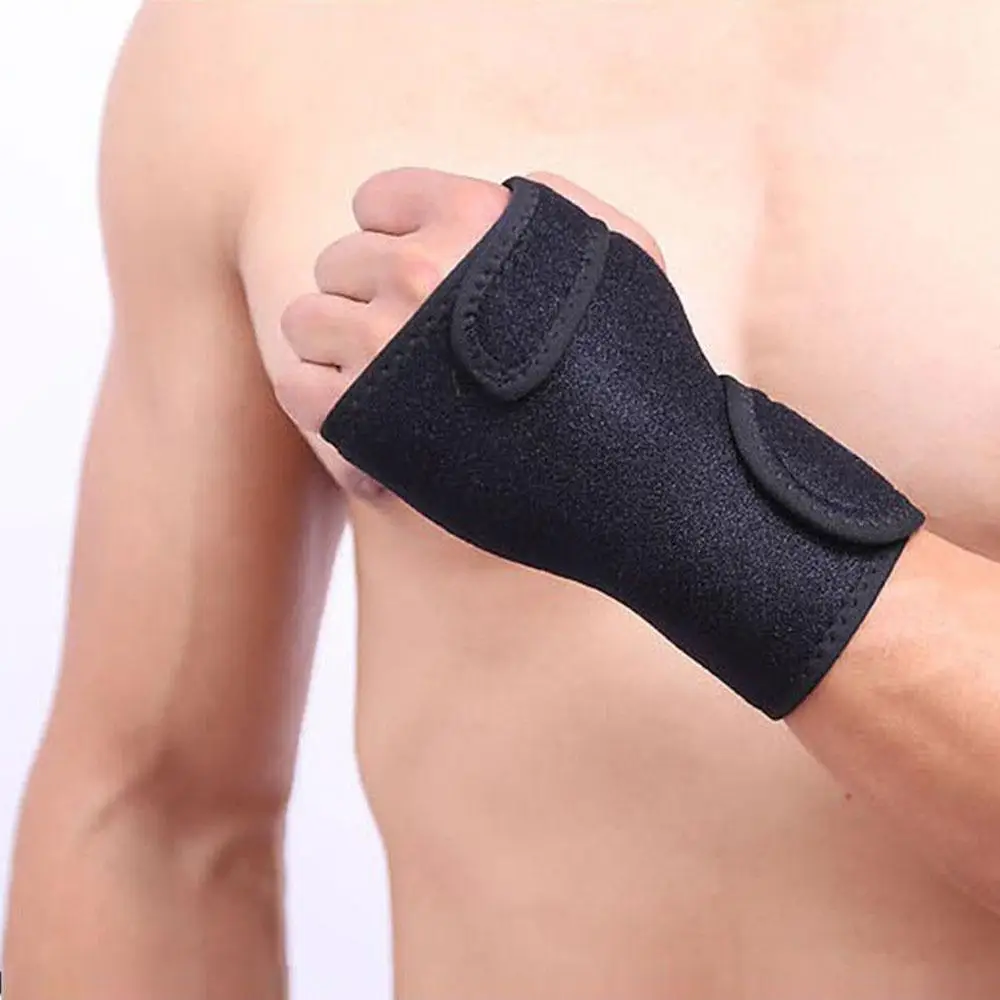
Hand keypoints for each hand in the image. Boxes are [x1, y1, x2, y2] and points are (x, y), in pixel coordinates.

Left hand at [276, 166, 664, 495]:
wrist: (636, 478)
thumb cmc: (640, 369)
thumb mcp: (629, 258)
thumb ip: (563, 206)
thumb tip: (503, 185)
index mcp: (474, 219)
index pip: (375, 199)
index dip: (393, 239)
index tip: (417, 280)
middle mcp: (420, 271)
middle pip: (336, 262)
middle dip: (367, 297)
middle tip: (410, 342)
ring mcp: (384, 345)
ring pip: (305, 320)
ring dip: (336, 347)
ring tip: (385, 380)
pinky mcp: (363, 419)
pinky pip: (296, 384)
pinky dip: (321, 400)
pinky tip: (367, 416)